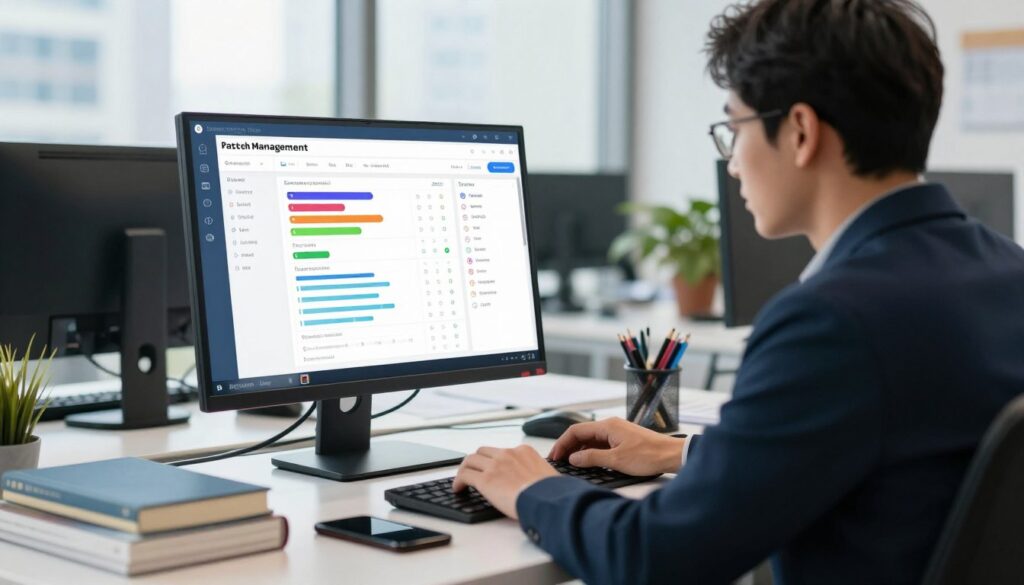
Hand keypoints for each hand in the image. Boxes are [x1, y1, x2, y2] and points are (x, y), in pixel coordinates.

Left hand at [452, 445, 557, 518]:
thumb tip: (537, 484)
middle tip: (473, 470)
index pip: (503, 451)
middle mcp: (508, 454)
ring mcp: (495, 465)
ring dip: (465, 469)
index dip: (494, 460)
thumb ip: (538, 474)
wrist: (547, 500)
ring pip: (471, 460)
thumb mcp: (548, 475)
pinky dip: (458, 481)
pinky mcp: (485, 480)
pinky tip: (458, 489)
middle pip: (483, 451)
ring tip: (463, 480)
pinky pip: (465, 475)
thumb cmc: (552, 493)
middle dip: (477, 461)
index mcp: (524, 451)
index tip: (491, 468)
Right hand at [548, 417, 684, 475]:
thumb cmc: (648, 455)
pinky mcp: (622, 440)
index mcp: (607, 426)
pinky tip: (588, 462)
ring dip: (579, 450)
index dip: (562, 443)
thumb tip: (573, 458)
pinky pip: (600, 443)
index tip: (554, 456)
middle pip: (582, 434)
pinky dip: (590, 451)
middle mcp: (611, 426)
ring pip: (591, 439)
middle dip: (568, 447)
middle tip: (559, 461)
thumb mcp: (616, 460)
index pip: (576, 431)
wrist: (671, 455)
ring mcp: (617, 432)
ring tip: (570, 464)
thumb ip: (592, 458)